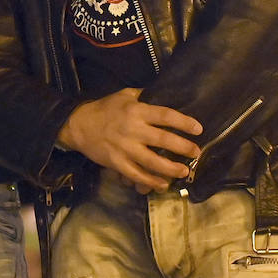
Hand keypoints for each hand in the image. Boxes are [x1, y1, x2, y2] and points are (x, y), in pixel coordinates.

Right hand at [57, 88, 202, 192]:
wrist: (78, 125)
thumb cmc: (104, 108)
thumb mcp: (124, 95)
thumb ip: (143, 96)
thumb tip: (164, 94)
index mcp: (136, 110)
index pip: (165, 116)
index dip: (184, 123)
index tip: (198, 129)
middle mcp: (133, 129)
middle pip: (164, 140)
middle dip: (184, 148)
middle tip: (196, 152)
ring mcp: (125, 148)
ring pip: (154, 162)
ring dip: (172, 169)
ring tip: (183, 171)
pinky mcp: (117, 162)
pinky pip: (138, 175)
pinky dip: (151, 182)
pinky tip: (162, 184)